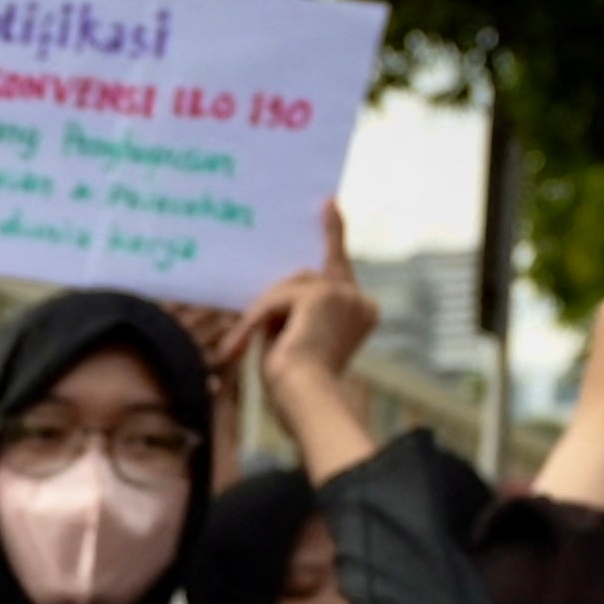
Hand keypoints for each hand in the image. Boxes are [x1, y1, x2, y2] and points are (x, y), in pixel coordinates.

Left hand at [243, 203, 381, 385]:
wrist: (305, 399)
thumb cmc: (297, 385)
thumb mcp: (296, 339)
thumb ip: (293, 311)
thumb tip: (274, 295)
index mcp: (363, 313)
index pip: (341, 268)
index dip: (332, 233)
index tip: (329, 204)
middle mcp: (360, 301)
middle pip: (305, 278)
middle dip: (277, 298)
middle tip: (266, 275)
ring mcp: (344, 294)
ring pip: (287, 287)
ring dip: (263, 317)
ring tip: (242, 349)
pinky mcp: (323, 294)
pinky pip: (277, 298)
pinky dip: (257, 322)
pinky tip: (241, 346)